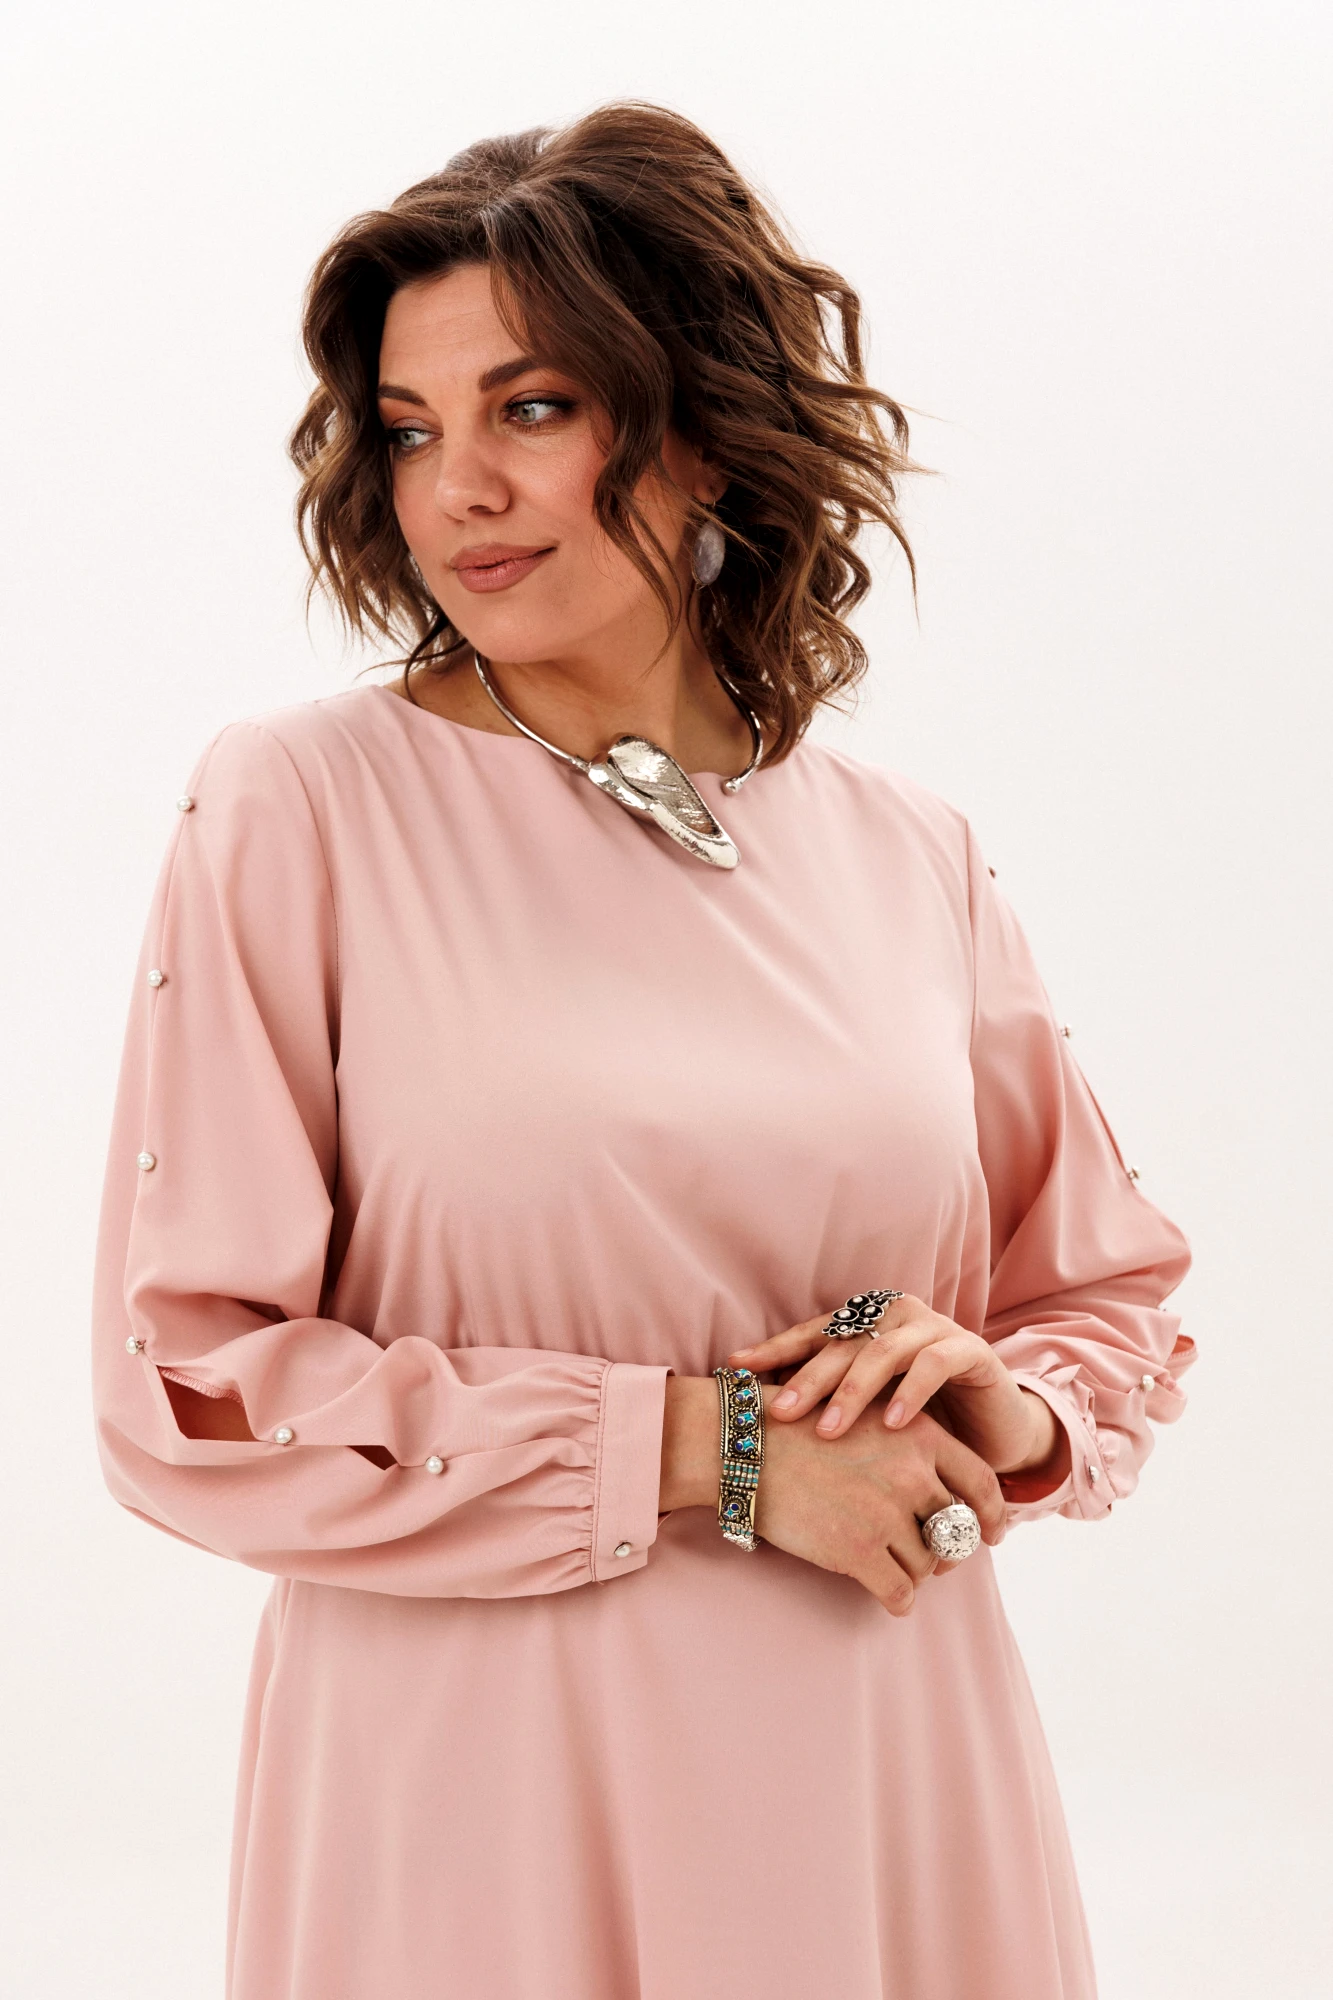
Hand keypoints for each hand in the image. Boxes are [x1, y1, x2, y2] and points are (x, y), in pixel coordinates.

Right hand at [658, 1375, 1005, 1614]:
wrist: (743, 1444)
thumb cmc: (796, 1426)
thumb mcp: (863, 1415)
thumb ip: (905, 1443)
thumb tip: (936, 1484)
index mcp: (920, 1435)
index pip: (982, 1482)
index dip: (993, 1514)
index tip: (992, 1533)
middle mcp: (912, 1474)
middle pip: (957, 1530)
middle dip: (948, 1549)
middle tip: (935, 1559)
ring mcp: (886, 1515)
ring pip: (928, 1564)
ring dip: (915, 1571)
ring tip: (893, 1567)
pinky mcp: (857, 1551)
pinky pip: (900, 1592)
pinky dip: (897, 1598)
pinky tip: (886, 1594)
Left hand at [728, 1297, 1067, 1480]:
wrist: (992, 1431)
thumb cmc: (920, 1419)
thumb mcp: (868, 1410)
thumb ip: (827, 1399)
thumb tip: (752, 1408)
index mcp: (867, 1323)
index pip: (813, 1333)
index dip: (774, 1349)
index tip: (735, 1369)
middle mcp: (896, 1315)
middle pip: (843, 1343)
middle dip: (807, 1379)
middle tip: (778, 1412)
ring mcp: (934, 1328)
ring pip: (883, 1352)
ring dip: (853, 1391)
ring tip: (829, 1429)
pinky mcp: (970, 1349)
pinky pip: (935, 1363)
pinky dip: (911, 1392)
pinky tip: (893, 1424)